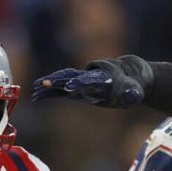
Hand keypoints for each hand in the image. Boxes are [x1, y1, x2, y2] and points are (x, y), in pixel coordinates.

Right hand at [32, 56, 151, 106]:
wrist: (131, 74)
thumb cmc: (135, 85)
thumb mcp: (136, 90)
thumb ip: (134, 93)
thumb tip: (133, 95)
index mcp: (103, 77)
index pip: (90, 80)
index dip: (80, 83)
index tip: (70, 88)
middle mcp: (90, 77)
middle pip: (71, 76)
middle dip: (58, 80)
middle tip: (44, 83)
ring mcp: (84, 81)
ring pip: (63, 80)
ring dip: (50, 84)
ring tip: (35, 89)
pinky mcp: (80, 87)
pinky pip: (62, 89)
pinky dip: (51, 92)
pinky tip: (38, 96)